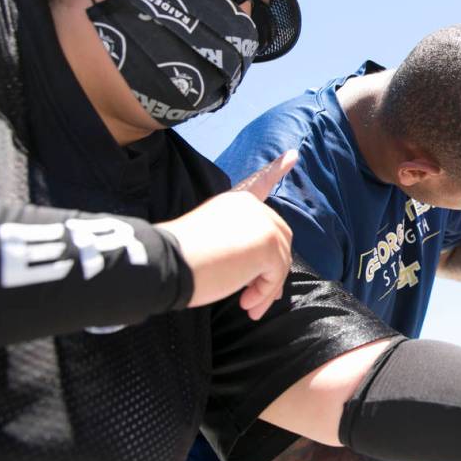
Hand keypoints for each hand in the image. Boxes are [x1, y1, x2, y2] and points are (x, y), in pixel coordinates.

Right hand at [157, 150, 297, 319]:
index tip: (293, 154)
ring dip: (266, 288)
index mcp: (234, 203)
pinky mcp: (268, 244)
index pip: (259, 183)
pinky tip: (245, 303)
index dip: (277, 169)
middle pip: (278, 239)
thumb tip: (270, 270)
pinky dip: (264, 293)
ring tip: (247, 306)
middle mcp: (251, 207)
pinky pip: (276, 275)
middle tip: (253, 298)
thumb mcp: (213, 242)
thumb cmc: (180, 260)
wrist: (167, 263)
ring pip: (280, 261)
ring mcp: (263, 223)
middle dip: (271, 271)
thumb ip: (242, 246)